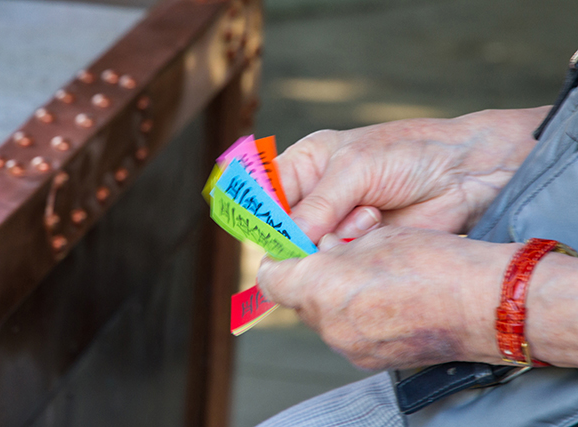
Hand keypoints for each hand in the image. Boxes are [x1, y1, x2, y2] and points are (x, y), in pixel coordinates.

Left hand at [258, 226, 517, 369]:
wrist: (483, 303)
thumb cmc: (433, 262)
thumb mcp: (374, 236)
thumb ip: (334, 245)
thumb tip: (321, 250)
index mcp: (323, 287)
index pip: (271, 279)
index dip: (279, 260)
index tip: (292, 249)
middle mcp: (329, 325)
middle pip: (297, 299)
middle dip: (311, 276)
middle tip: (338, 255)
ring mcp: (350, 348)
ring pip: (322, 317)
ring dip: (333, 296)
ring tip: (369, 276)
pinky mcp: (370, 361)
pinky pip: (346, 333)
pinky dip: (353, 316)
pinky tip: (384, 299)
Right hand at [277, 107, 548, 242]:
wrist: (464, 174)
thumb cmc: (409, 154)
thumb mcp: (356, 167)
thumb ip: (317, 204)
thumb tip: (285, 241)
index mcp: (305, 164)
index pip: (263, 194)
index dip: (261, 213)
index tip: (271, 229)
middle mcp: (315, 195)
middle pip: (282, 228)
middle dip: (300, 231)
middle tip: (325, 226)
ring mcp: (337, 223)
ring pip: (309, 249)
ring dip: (334, 237)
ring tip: (369, 214)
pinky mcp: (358, 246)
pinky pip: (337, 259)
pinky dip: (352, 248)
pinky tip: (376, 225)